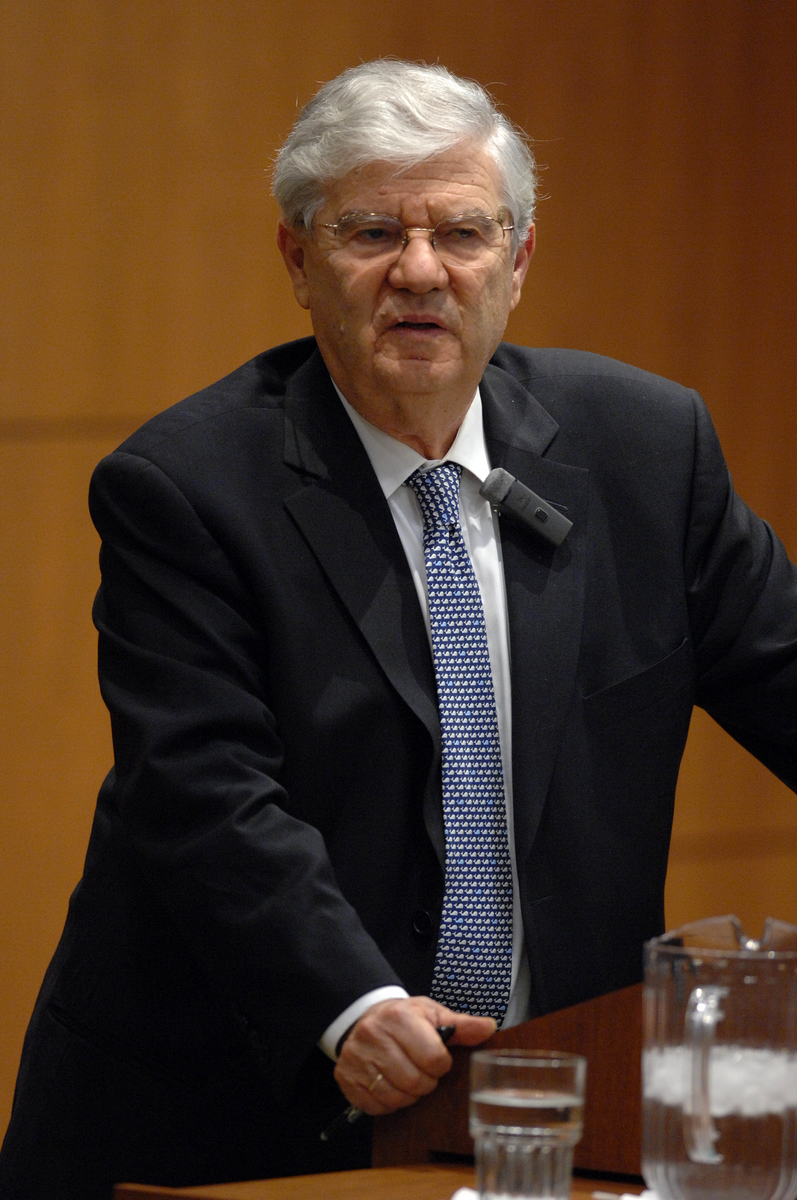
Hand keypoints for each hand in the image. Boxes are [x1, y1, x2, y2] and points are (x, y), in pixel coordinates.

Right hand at [333, 995, 495, 1114]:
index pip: (433, 1058)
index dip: (441, 1065)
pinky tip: (390, 1085)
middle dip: (426, 1082)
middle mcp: (373, 1035)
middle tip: (422, 1070)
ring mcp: (357, 1058)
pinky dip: (389, 1102)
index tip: (436, 1058)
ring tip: (407, 1076)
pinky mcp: (346, 1078)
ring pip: (396, 1096)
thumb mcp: (432, 1014)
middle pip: (415, 1081)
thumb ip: (462, 1025)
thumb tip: (489, 1028)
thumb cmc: (403, 1019)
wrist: (364, 1019)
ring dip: (409, 1094)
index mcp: (398, 1017)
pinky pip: (376, 1106)